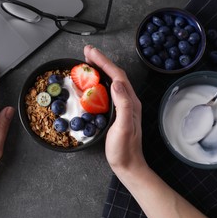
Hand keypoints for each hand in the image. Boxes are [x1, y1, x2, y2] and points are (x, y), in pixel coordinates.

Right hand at [84, 46, 146, 173]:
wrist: (128, 165)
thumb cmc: (124, 149)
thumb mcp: (124, 127)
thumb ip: (123, 104)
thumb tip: (115, 83)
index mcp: (130, 101)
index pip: (117, 76)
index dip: (104, 62)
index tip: (90, 52)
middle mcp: (128, 100)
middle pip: (114, 75)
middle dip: (101, 61)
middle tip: (86, 53)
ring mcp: (122, 106)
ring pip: (110, 82)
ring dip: (99, 70)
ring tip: (87, 62)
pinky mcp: (116, 112)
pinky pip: (106, 92)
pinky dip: (98, 83)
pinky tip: (90, 84)